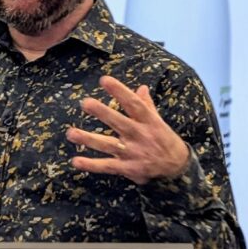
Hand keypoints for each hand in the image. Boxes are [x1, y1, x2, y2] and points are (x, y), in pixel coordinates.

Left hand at [67, 75, 189, 185]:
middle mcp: (140, 135)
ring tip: (70, 133)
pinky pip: (107, 166)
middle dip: (103, 113)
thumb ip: (147, 105)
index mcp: (148, 121)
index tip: (104, 79)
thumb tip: (141, 87)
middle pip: (119, 122)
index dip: (120, 91)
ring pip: (108, 145)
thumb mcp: (158, 121)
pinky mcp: (127, 168)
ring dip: (89, 139)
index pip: (134, 103)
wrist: (177, 167)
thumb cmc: (164, 139)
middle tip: (85, 103)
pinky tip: (76, 160)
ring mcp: (132, 153)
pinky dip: (91, 165)